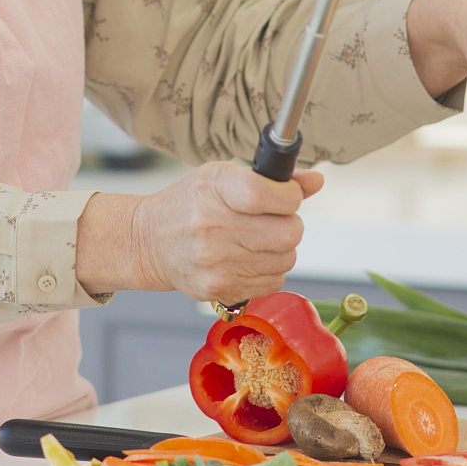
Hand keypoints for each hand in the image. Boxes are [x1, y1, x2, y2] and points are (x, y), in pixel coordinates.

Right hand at [75, 162, 324, 301]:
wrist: (150, 242)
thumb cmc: (189, 204)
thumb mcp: (222, 176)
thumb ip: (272, 177)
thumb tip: (316, 181)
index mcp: (213, 189)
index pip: (268, 195)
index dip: (290, 196)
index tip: (287, 195)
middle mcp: (212, 226)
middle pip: (288, 232)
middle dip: (290, 224)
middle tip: (274, 219)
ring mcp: (216, 262)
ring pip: (286, 259)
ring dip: (281, 248)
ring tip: (258, 239)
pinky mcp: (220, 289)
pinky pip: (273, 281)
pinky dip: (269, 269)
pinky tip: (248, 257)